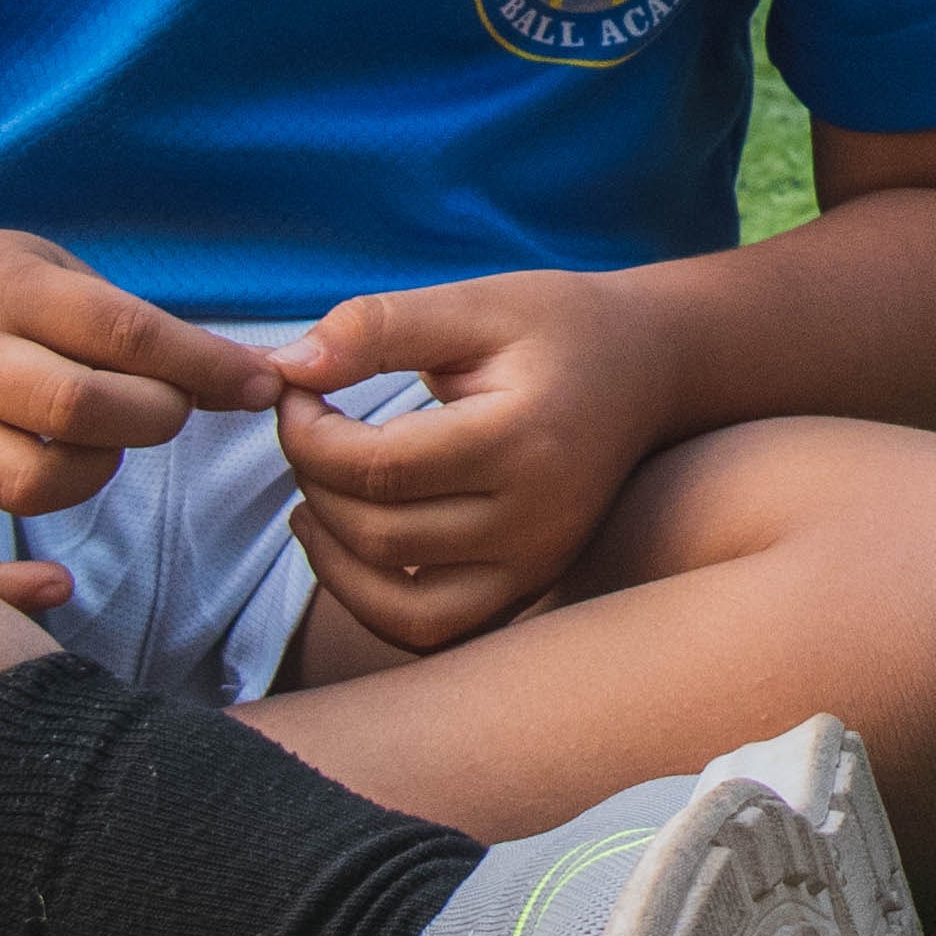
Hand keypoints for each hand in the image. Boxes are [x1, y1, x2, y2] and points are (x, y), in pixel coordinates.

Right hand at [0, 228, 277, 609]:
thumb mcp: (57, 272)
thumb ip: (144, 326)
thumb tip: (263, 375)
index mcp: (6, 292)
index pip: (121, 332)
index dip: (204, 364)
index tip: (265, 385)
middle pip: (77, 408)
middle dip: (155, 416)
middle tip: (169, 412)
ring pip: (29, 484)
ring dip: (94, 476)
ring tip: (99, 448)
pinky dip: (2, 587)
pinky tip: (57, 588)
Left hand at [264, 274, 679, 654]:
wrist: (648, 369)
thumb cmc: (556, 327)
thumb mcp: (475, 302)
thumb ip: (379, 326)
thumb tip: (287, 367)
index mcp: (524, 437)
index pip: (380, 465)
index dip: (307, 433)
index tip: (293, 389)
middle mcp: (537, 518)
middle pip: (380, 534)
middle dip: (312, 481)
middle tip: (305, 428)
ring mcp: (537, 565)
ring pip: (396, 605)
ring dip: (331, 555)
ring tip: (312, 495)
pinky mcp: (528, 588)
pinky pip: (430, 633)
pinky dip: (371, 603)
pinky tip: (349, 544)